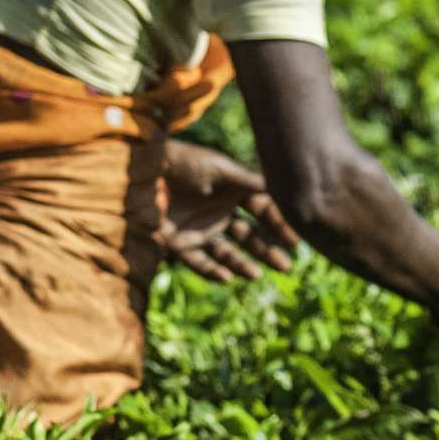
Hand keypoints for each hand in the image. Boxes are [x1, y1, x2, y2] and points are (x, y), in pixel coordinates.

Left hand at [152, 139, 298, 284]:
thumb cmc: (183, 162)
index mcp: (232, 192)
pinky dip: (213, 271)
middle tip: (285, 266)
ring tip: (257, 275)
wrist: (145, 169)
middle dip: (267, 251)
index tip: (294, 239)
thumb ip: (247, 180)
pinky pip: (200, 262)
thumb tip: (278, 187)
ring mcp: (201, 229)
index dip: (278, 225)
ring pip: (228, 253)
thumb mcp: (218, 168)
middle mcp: (220, 213)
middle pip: (249, 236)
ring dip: (243, 265)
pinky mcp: (180, 243)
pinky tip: (227, 277)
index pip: (262, 212)